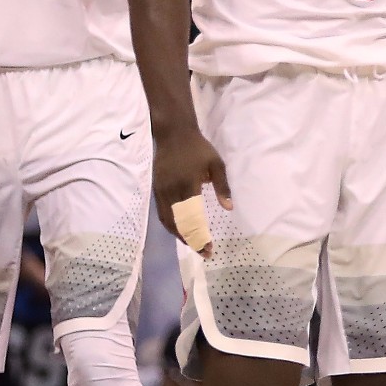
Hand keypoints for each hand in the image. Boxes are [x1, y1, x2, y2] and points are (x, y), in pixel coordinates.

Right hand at [151, 126, 229, 256]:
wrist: (174, 133)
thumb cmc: (198, 148)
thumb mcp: (216, 164)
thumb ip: (222, 187)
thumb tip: (228, 208)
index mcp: (188, 186)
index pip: (193, 219)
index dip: (200, 236)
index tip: (209, 248)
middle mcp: (171, 191)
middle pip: (177, 224)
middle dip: (190, 241)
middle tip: (202, 252)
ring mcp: (161, 191)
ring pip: (167, 221)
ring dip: (178, 235)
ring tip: (192, 244)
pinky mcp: (156, 189)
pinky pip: (162, 213)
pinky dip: (170, 225)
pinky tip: (179, 230)